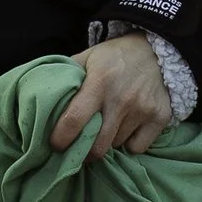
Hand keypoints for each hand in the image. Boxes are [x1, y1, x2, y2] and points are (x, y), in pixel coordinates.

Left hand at [51, 32, 171, 160]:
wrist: (157, 50)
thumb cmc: (116, 56)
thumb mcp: (89, 57)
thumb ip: (68, 75)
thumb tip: (43, 95)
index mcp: (99, 82)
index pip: (74, 120)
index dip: (61, 138)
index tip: (55, 145)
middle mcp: (121, 99)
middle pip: (98, 146)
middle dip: (84, 152)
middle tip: (79, 148)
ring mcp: (142, 110)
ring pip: (116, 145)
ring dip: (107, 142)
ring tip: (105, 128)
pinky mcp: (159, 118)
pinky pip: (137, 147)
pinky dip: (129, 144)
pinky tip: (125, 129)